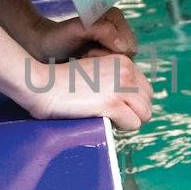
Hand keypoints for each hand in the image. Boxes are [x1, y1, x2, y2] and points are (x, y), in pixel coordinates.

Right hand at [25, 49, 152, 129]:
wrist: (42, 85)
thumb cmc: (63, 82)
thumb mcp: (96, 72)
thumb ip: (115, 79)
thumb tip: (131, 101)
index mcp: (124, 61)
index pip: (146, 89)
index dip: (132, 102)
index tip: (113, 105)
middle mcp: (127, 72)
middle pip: (148, 103)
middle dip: (133, 112)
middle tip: (111, 115)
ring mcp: (121, 88)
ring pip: (145, 115)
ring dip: (129, 121)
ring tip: (108, 118)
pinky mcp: (112, 104)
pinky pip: (133, 124)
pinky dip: (121, 127)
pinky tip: (104, 121)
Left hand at [33, 4, 136, 62]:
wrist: (45, 48)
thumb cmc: (58, 38)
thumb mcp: (77, 30)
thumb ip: (103, 31)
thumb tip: (125, 47)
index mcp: (115, 16)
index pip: (129, 47)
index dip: (109, 54)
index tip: (87, 50)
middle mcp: (119, 28)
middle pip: (128, 58)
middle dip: (106, 61)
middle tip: (84, 56)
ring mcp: (116, 43)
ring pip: (122, 66)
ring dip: (102, 67)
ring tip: (84, 59)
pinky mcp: (110, 55)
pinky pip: (115, 71)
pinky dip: (100, 71)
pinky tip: (86, 63)